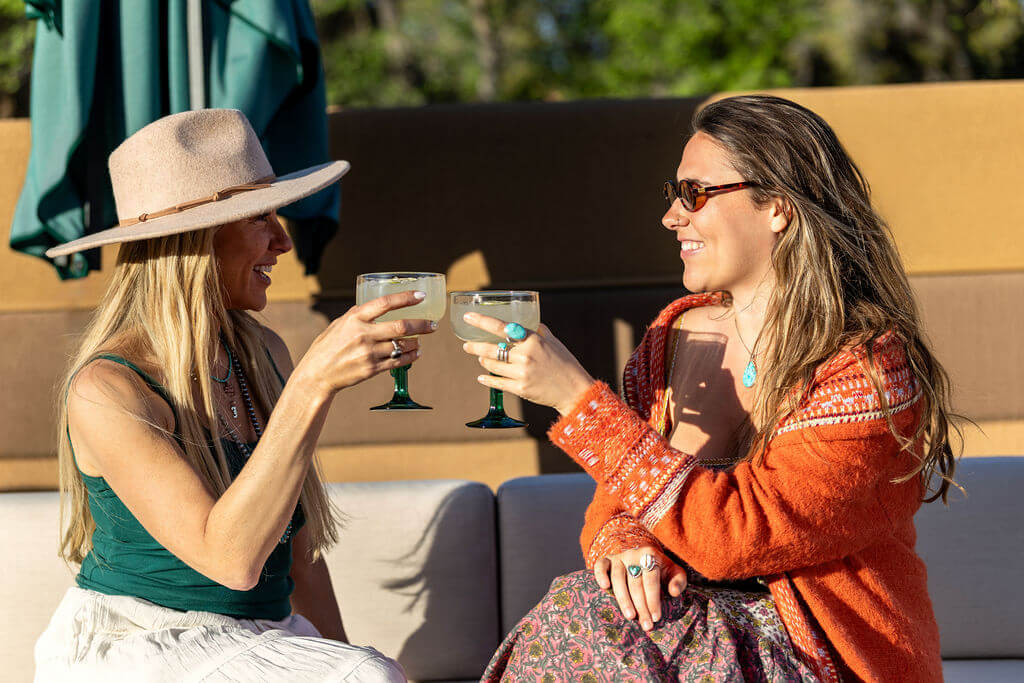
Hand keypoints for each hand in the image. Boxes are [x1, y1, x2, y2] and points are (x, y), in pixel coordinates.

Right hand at [294, 291, 436, 396]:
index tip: (421, 296)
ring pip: (402, 345)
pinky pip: (398, 361)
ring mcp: (368, 353)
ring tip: (421, 340)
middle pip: (401, 326)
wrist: (316, 375)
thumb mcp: (338, 324)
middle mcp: (363, 334)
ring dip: (416, 343)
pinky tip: (416, 353)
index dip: (406, 298)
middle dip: (422, 325)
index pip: (385, 303)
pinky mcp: (372, 369)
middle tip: (433, 324)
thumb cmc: (326, 347)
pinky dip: (411, 356)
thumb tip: (377, 307)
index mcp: (355, 318)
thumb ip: (357, 315)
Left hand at [461, 313, 594, 414]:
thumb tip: (527, 322)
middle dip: (474, 346)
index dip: (482, 322)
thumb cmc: (566, 363)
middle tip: (467, 344)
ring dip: (483, 360)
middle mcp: (525, 355)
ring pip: (492, 365)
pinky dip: (487, 379)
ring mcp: (522, 373)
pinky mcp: (521, 389)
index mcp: (532, 340)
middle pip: (491, 348)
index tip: (469, 318)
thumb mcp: (554, 342)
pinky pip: (497, 382)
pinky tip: (482, 377)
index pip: (501, 327)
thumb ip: (538, 331)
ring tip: (480, 358)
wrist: (575, 390)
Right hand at [594, 545, 686, 630]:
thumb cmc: (660, 568)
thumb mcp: (673, 571)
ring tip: (630, 616)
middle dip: (641, 606)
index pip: (651, 580)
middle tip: (645, 625)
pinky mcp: (606, 560)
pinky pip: (600, 565)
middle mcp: (633, 554)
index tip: (656, 617)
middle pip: (635, 583)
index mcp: (651, 555)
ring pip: (618, 578)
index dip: (653, 600)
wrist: (642, 554)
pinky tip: (605, 587)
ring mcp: (619, 557)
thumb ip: (678, 581)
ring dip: (623, 598)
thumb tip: (674, 592)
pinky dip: (600, 575)